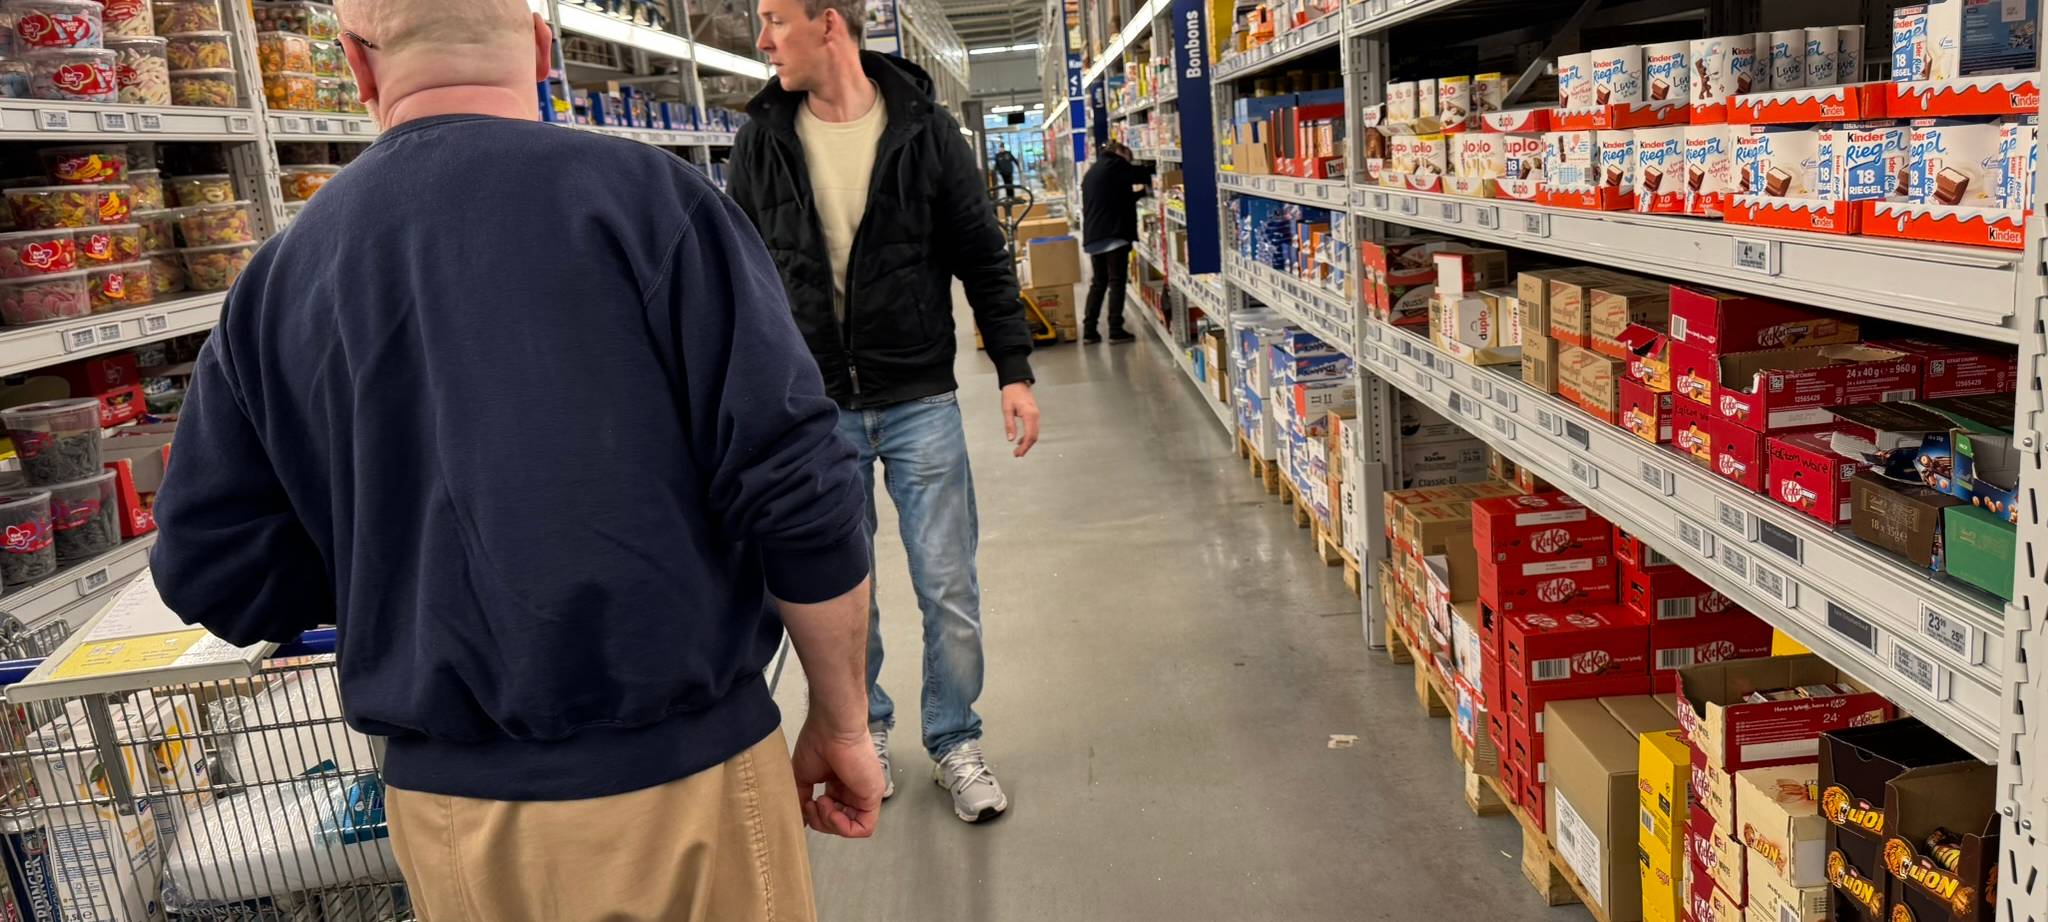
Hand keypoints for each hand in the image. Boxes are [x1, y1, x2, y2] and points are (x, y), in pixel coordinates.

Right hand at [790, 716, 882, 838]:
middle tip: (811, 804)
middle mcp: (853, 790)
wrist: (831, 728)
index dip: (816, 816)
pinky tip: (832, 811)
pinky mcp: (873, 796)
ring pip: (851, 827)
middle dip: (821, 822)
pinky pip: (864, 827)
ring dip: (830, 823)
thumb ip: (801, 799)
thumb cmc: (817, 743)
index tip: (806, 802)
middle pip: (840, 823)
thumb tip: (797, 820)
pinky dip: (844, 827)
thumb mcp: (802, 777)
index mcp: (839, 784)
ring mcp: (865, 793)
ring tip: (821, 802)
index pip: (831, 813)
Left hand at [1001, 382, 1039, 457]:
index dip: (1024, 446)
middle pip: (1034, 436)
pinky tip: (1019, 440)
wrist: (1017, 382)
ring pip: (1035, 433)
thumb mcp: (1007, 409)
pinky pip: (1033, 429)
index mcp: (1029, 415)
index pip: (1030, 435)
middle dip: (1026, 447)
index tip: (1018, 454)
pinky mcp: (1034, 415)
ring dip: (1027, 443)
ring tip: (1017, 450)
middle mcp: (1035, 416)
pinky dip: (1028, 436)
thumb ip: (1009, 425)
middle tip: (1017, 454)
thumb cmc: (1011, 393)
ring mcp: (1036, 415)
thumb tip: (1011, 439)